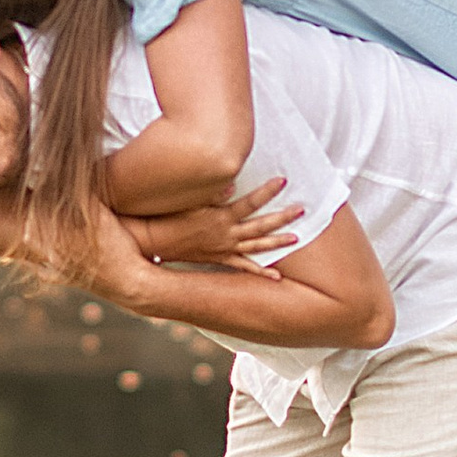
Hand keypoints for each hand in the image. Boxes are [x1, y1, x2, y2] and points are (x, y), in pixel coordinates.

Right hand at [134, 176, 300, 269]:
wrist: (153, 240)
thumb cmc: (169, 216)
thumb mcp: (189, 200)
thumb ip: (212, 193)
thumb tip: (232, 185)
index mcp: (221, 216)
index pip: (250, 202)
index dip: (268, 191)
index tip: (284, 180)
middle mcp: (226, 233)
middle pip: (260, 225)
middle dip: (282, 217)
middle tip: (302, 209)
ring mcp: (224, 248)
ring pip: (256, 246)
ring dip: (277, 242)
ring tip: (296, 238)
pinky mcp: (218, 259)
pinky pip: (243, 267)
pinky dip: (260, 272)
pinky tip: (276, 277)